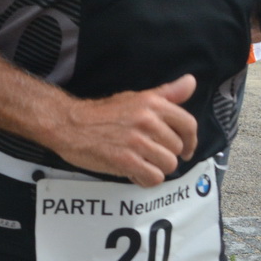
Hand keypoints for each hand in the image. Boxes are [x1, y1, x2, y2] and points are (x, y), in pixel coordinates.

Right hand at [44, 75, 199, 187]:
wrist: (69, 124)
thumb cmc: (102, 113)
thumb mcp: (135, 97)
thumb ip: (166, 94)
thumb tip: (191, 81)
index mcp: (152, 103)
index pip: (188, 125)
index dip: (190, 140)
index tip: (185, 149)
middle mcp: (147, 121)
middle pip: (177, 149)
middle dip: (165, 154)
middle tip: (147, 153)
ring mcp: (137, 141)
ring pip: (168, 165)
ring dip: (155, 168)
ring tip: (139, 162)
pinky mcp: (126, 160)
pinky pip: (153, 178)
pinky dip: (144, 179)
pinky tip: (133, 172)